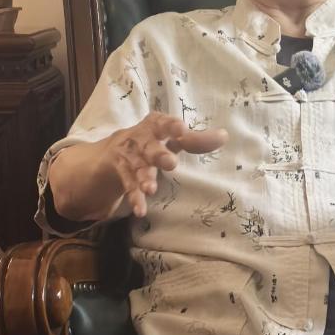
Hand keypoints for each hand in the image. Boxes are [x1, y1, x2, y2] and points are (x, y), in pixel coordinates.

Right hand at [101, 112, 227, 216]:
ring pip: (138, 168)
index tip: (182, 129)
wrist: (110, 153)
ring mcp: (130, 159)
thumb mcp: (171, 137)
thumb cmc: (151, 141)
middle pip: (149, 146)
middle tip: (171, 163)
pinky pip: (129, 188)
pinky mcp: (123, 176)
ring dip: (144, 178)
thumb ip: (195, 139)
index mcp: (154, 126)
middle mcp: (140, 140)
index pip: (163, 123)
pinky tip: (140, 211)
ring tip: (151, 189)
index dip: (171, 125)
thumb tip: (224, 136)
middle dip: (158, 154)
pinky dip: (135, 199)